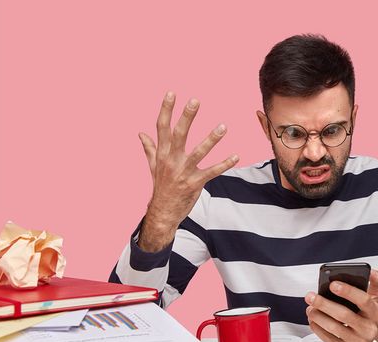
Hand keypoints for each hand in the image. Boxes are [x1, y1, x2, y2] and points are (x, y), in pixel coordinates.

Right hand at [138, 92, 238, 251]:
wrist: (162, 212)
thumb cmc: (161, 186)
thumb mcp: (153, 166)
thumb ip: (149, 148)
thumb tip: (141, 133)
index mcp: (162, 153)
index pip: (162, 127)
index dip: (166, 109)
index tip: (171, 93)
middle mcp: (171, 160)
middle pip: (179, 134)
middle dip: (186, 117)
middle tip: (195, 100)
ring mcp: (183, 172)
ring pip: (199, 152)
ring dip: (212, 139)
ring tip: (224, 126)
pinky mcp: (194, 183)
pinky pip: (212, 172)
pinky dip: (224, 164)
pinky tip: (236, 156)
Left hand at [305, 270, 377, 341]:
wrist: (377, 340)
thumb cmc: (370, 316)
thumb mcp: (376, 298)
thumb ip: (375, 282)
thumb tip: (372, 272)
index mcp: (375, 313)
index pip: (363, 300)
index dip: (348, 291)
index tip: (333, 284)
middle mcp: (369, 329)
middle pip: (344, 315)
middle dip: (324, 304)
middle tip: (310, 296)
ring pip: (334, 328)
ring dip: (318, 316)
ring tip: (310, 308)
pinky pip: (329, 340)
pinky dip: (318, 329)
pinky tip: (313, 320)